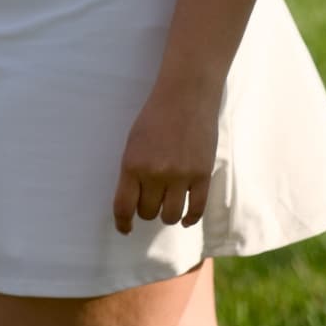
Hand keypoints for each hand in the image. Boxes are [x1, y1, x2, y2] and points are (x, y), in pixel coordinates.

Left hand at [113, 84, 220, 233]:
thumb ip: (133, 171)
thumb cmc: (156, 116)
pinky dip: (190, 218)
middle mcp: (155, 174)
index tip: (126, 229)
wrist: (186, 96)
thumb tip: (134, 200)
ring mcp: (181, 175)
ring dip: (167, 216)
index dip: (123, 223)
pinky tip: (186, 218)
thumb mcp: (133, 143)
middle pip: (148, 212)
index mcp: (132, 164)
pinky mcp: (203, 175)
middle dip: (148, 211)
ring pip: (170, 216)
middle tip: (152, 202)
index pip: (124, 206)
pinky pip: (196, 209)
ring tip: (168, 207)